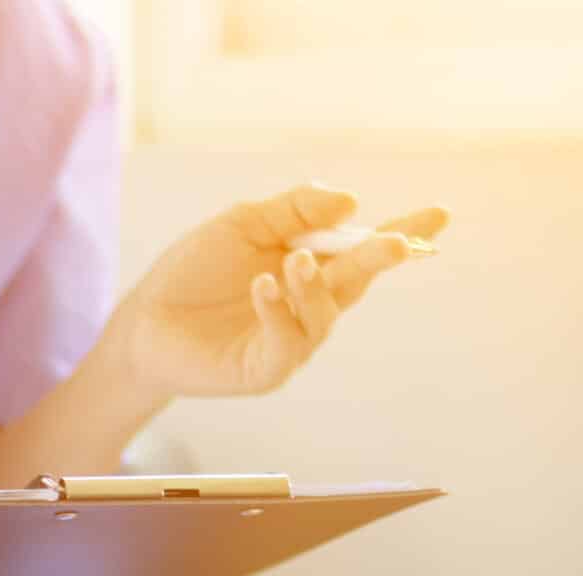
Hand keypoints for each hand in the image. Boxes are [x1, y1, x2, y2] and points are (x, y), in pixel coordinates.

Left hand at [101, 183, 449, 398]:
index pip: (363, 245)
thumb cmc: (193, 271)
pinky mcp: (268, 368)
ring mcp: (293, 338)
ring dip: (315, 282)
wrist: (143, 321)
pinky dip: (279, 309)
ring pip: (325, 311)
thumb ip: (293, 210)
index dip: (404, 232)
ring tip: (293, 261)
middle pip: (357, 279)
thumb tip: (348, 200)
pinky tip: (264, 285)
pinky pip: (288, 340)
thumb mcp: (242, 224)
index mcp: (311, 263)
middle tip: (395, 244)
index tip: (438, 215)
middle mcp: (310, 302)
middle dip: (379, 259)